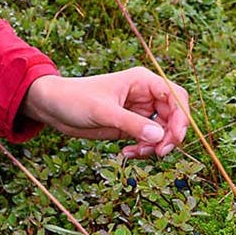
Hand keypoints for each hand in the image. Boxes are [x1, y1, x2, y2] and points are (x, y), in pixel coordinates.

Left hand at [20, 68, 189, 158]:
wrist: (53, 107)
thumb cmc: (74, 99)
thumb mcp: (102, 111)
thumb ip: (131, 123)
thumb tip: (159, 136)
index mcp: (142, 81)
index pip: (175, 96)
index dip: (181, 117)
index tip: (174, 137)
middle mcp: (144, 95)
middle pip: (174, 116)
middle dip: (169, 136)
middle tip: (159, 153)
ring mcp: (138, 111)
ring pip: (162, 131)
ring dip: (155, 146)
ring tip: (135, 152)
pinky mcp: (130, 126)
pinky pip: (147, 140)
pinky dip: (143, 149)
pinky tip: (126, 152)